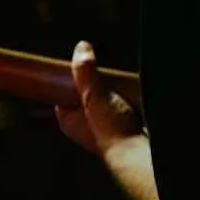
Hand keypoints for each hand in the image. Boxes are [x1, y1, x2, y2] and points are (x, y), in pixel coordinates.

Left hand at [56, 41, 141, 159]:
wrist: (138, 152)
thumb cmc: (111, 132)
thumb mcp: (93, 96)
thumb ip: (85, 72)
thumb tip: (81, 47)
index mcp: (69, 120)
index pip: (61, 93)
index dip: (68, 79)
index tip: (76, 64)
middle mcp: (84, 124)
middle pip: (85, 93)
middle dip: (95, 82)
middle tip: (101, 72)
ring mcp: (104, 125)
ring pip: (104, 99)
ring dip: (112, 89)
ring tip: (117, 81)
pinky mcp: (123, 126)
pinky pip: (122, 105)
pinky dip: (126, 97)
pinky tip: (130, 92)